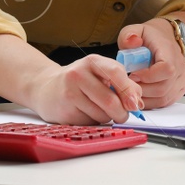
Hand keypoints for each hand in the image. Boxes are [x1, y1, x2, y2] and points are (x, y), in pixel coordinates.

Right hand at [26, 55, 143, 124]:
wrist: (45, 88)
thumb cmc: (79, 81)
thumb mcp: (99, 74)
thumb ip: (121, 83)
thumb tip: (138, 101)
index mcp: (92, 61)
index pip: (116, 72)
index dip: (129, 90)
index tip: (136, 104)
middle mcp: (78, 74)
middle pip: (110, 101)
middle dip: (122, 113)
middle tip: (122, 115)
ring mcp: (69, 94)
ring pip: (102, 115)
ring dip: (107, 118)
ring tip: (97, 109)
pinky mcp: (64, 112)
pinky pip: (90, 123)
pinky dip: (94, 122)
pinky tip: (85, 113)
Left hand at [117, 19, 184, 109]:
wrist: (164, 41)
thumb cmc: (148, 38)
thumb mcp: (136, 30)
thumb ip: (129, 35)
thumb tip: (131, 42)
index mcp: (170, 51)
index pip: (166, 69)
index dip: (148, 76)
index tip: (133, 74)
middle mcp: (180, 67)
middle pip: (163, 88)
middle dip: (141, 89)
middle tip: (127, 85)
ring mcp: (182, 80)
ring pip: (163, 99)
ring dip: (144, 98)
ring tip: (132, 89)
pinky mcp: (180, 89)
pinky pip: (165, 103)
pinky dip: (150, 102)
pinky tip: (140, 95)